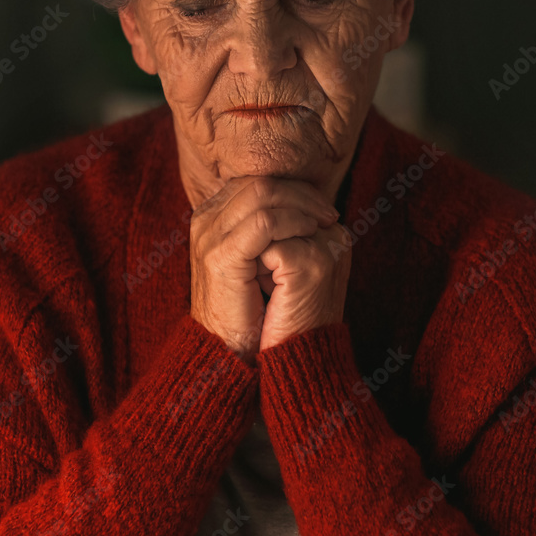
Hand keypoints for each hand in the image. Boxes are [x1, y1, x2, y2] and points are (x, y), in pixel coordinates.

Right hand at [189, 176, 339, 364]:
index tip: (321, 207)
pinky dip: (291, 222)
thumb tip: (307, 205)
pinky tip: (309, 234)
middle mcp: (205, 221)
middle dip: (301, 193)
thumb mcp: (258, 261)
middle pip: (259, 182)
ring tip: (323, 223)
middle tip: (329, 212)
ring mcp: (209, 237)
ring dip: (301, 204)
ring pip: (261, 193)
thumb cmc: (249, 310)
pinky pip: (263, 223)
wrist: (228, 352)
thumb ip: (269, 230)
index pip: (255, 183)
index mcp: (211, 218)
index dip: (292, 189)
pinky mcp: (220, 257)